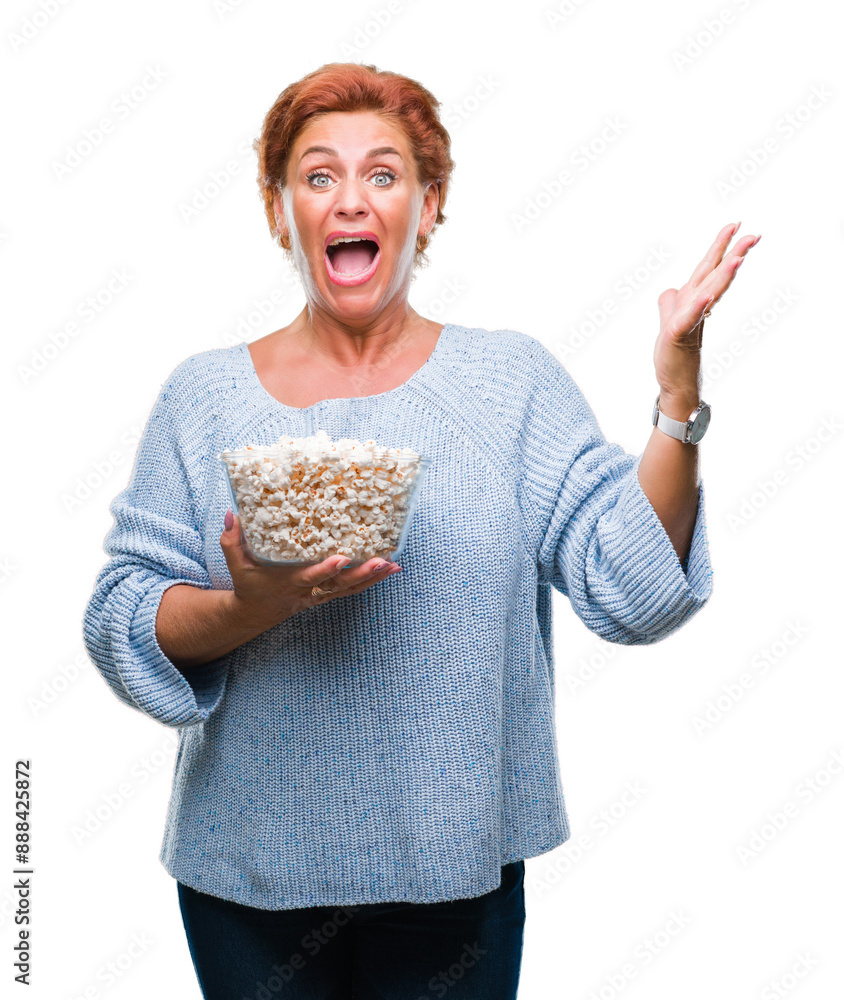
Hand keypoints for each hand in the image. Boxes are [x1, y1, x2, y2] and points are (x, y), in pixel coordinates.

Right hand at [219, 510, 400, 629]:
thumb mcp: (235, 564)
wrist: (255, 612)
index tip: (342, 558)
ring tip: (393, 565)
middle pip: (339, 585)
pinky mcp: (327, 594)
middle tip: (382, 561)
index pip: (310, 577)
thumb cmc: (248, 584)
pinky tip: (390, 570)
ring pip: (350, 589)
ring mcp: (320, 594)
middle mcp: (308, 590)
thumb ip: (232, 540)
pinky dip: (372, 581)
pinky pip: (352, 590)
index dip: (326, 570)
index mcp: (288, 582)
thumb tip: (233, 513)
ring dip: (373, 578)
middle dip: (361, 574)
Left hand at [654, 221, 760, 409]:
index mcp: (692, 300)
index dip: (721, 247)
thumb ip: (670, 304)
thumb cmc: (673, 356)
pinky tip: (705, 297)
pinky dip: (697, 307)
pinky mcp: (677, 335)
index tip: (735, 225)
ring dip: (723, 276)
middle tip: (754, 234)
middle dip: (733, 254)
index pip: (709, 268)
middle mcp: (695, 307)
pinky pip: (688, 319)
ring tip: (738, 257)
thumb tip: (670, 291)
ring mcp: (689, 320)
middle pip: (715, 275)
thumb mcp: (668, 322)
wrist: (674, 384)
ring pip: (708, 293)